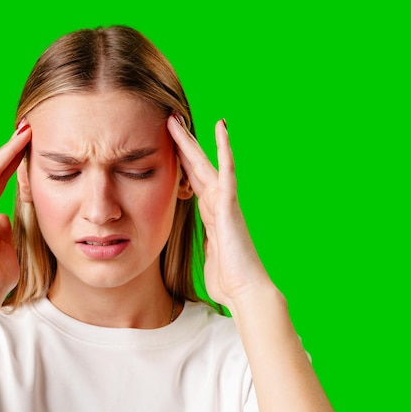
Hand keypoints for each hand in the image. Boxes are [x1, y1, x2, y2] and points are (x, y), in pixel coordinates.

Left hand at [168, 116, 270, 310]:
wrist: (244, 291)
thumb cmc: (227, 277)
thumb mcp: (208, 253)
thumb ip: (205, 240)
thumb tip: (203, 239)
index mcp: (209, 213)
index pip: (190, 181)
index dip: (179, 162)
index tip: (166, 145)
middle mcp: (216, 202)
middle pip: (194, 167)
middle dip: (180, 145)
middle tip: (167, 122)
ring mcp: (224, 201)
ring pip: (205, 163)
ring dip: (191, 142)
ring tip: (177, 120)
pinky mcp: (230, 204)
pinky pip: (227, 171)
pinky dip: (225, 149)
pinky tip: (221, 128)